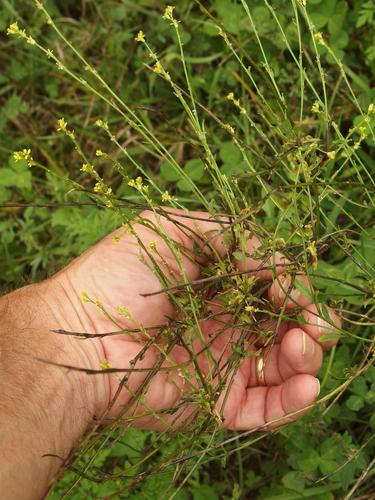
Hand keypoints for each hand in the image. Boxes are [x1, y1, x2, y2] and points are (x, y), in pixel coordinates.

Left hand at [53, 209, 340, 429]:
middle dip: (309, 322)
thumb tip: (272, 259)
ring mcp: (222, 361)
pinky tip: (306, 386)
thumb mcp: (172, 227)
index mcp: (217, 283)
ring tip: (305, 348)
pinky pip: (265, 407)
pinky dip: (293, 400)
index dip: (291, 285)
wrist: (79, 336)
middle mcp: (224, 321)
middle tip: (317, 326)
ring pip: (282, 364)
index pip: (270, 284)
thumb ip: (228, 232)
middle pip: (283, 324)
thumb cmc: (119, 275)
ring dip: (306, 357)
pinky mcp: (216, 400)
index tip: (293, 289)